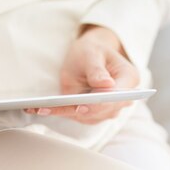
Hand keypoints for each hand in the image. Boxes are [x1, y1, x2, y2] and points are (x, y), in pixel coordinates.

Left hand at [24, 25, 139, 123]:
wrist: (88, 56)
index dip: (99, 104)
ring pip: (88, 117)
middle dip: (77, 111)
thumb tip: (106, 84)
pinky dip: (60, 113)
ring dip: (65, 113)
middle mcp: (122, 99)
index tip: (82, 107)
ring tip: (40, 108)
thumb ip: (97, 69)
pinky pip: (77, 117)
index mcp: (129, 79)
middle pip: (102, 111)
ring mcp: (109, 108)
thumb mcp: (92, 53)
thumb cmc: (93, 51)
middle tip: (52, 108)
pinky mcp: (93, 113)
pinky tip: (41, 109)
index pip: (116, 96)